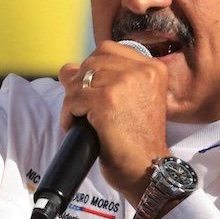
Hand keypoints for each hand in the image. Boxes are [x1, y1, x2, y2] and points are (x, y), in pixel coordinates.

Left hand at [59, 41, 169, 201]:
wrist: (148, 169)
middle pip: (90, 62)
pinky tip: (75, 125)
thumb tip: (67, 69)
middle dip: (79, 84)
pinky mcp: (106, 101)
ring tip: (78, 117)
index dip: (92, 69)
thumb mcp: (138, 99)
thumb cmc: (140, 140)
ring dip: (72, 100)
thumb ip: (113, 79)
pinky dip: (68, 113)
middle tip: (81, 106)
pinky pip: (73, 98)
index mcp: (152, 67)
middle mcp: (140, 71)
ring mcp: (122, 84)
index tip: (92, 90)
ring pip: (79, 80)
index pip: (107, 50)